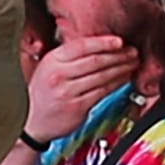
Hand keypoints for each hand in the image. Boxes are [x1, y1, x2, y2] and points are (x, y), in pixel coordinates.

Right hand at [24, 36, 141, 144]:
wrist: (32, 123)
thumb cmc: (43, 94)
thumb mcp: (48, 67)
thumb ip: (68, 56)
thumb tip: (96, 45)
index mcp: (53, 60)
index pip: (83, 46)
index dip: (104, 42)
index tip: (119, 41)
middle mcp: (60, 75)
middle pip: (96, 60)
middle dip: (118, 55)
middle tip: (132, 52)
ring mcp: (68, 92)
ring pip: (102, 76)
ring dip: (121, 69)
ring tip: (132, 64)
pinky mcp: (78, 107)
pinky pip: (102, 92)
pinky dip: (116, 84)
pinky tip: (123, 79)